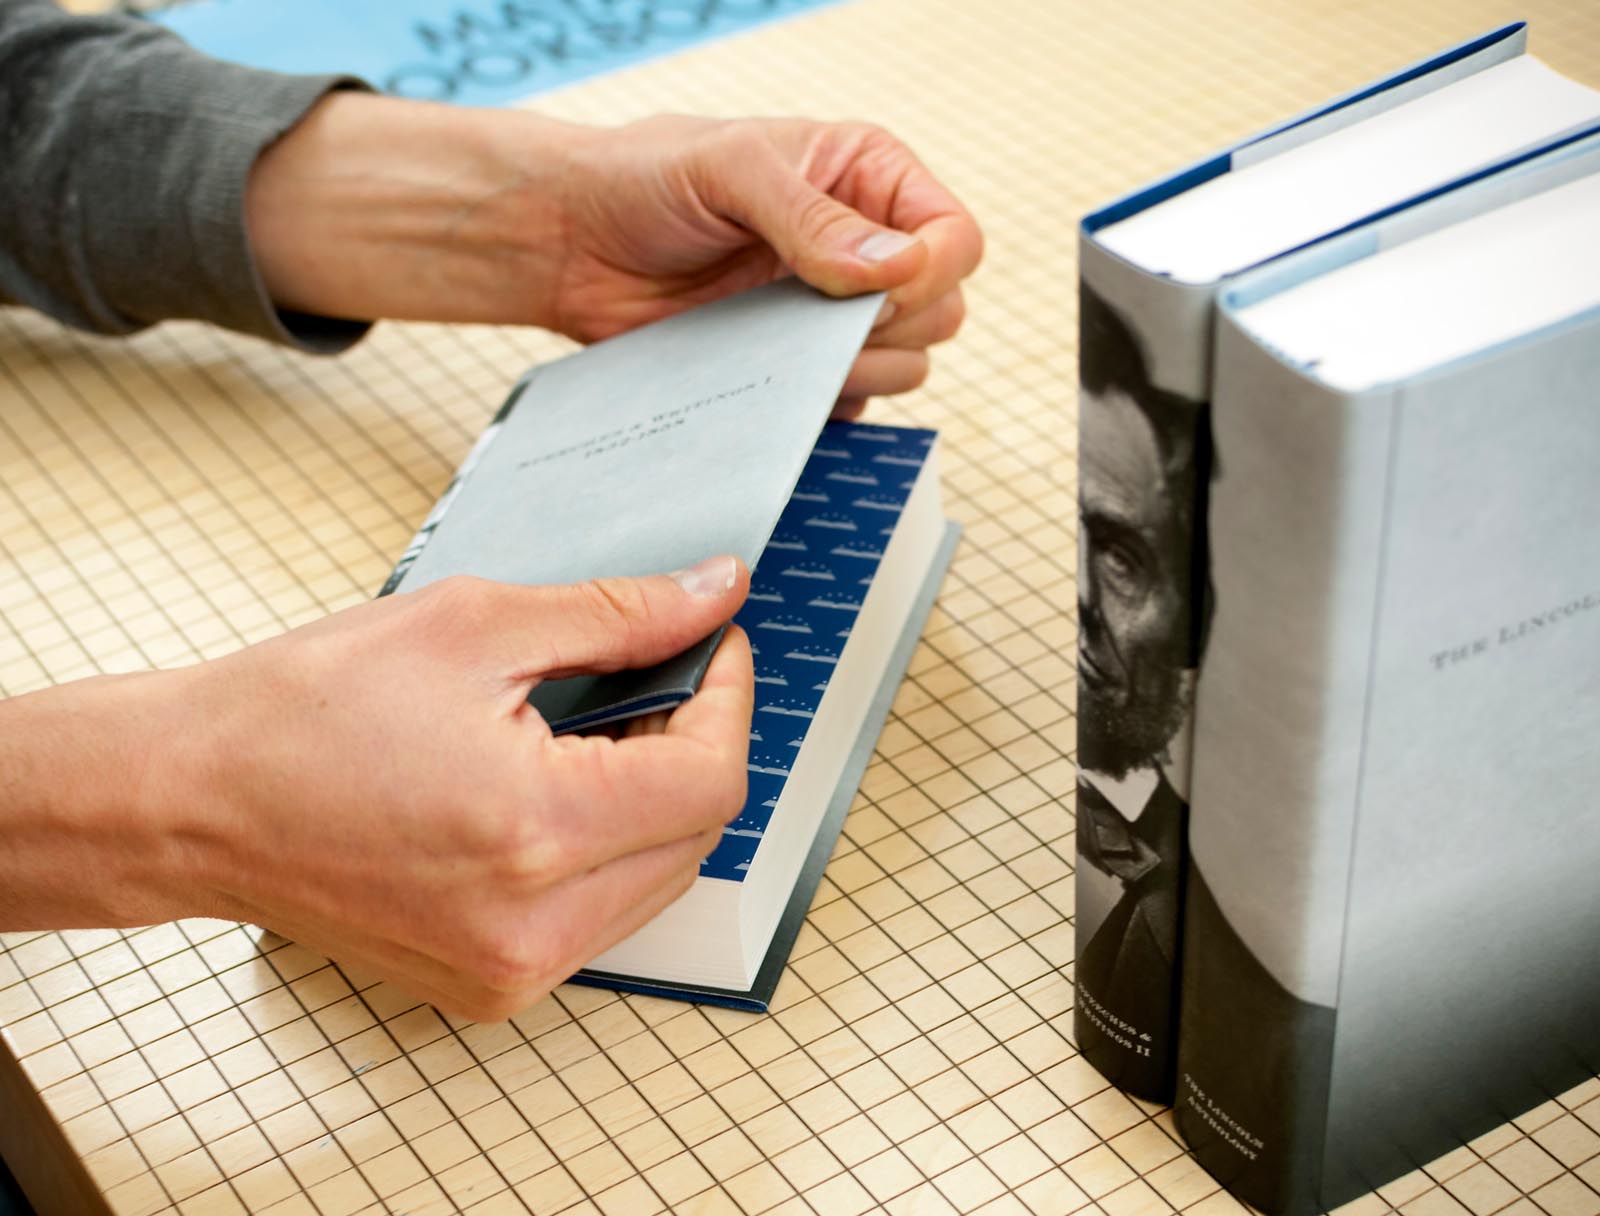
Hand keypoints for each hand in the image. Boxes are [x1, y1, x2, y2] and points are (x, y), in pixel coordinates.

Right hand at [0, 559, 752, 1019]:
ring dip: (659, 800)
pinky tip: (566, 791)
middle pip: (698, 833)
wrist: (191, 800)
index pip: (712, 779)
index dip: (728, 696)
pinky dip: (611, 850)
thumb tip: (710, 593)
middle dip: (697, 743)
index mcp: (538, 830)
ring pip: (660, 880)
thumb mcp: (475, 625)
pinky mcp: (490, 985)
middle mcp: (536, 923)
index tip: (710, 643)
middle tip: (659, 673)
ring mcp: (513, 969)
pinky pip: (603, 917)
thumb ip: (616, 614)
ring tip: (607, 728)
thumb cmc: (302, 712)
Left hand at [546, 115, 983, 414]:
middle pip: (944, 313)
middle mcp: (864, 248)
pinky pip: (850, 408)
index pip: (955, 238)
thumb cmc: (643, 181)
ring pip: (906, 367)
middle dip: (888, 324)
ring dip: (854, 367)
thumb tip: (894, 266)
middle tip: (808, 308)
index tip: (875, 287)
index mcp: (867, 179)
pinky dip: (822, 404)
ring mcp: (830, 314)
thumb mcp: (729, 170)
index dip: (931, 272)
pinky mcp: (798, 367)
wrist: (573, 244)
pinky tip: (769, 376)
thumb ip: (812, 217)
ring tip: (777, 339)